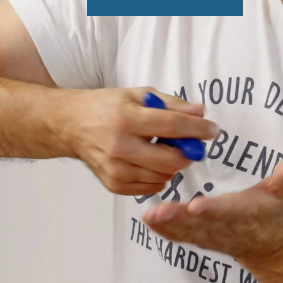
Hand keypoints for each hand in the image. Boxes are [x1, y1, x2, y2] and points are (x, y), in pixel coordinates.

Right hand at [62, 87, 219, 195]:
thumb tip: (201, 112)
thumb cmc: (105, 106)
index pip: (172, 126)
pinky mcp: (113, 184)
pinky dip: (158, 177)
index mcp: (126, 118)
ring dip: (173, 165)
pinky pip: (150, 187)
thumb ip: (171, 104)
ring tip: (165, 149)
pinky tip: (151, 162)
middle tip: (193, 146)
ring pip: (163, 177)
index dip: (198, 129)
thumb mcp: (138, 95)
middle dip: (189, 153)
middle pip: (171, 160)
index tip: (213, 130)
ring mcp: (115, 169)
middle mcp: (119, 146)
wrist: (70, 125)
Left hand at [142, 156, 282, 266]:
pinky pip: (181, 236)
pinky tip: (149, 222)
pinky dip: (165, 231)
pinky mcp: (201, 238)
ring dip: (167, 224)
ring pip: (186, 231)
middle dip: (178, 218)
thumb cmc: (272, 213)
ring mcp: (211, 235)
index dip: (212, 209)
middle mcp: (225, 226)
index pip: (227, 211)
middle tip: (158, 211)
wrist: (267, 245)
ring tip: (149, 216)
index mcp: (245, 213)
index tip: (195, 206)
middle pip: (199, 223)